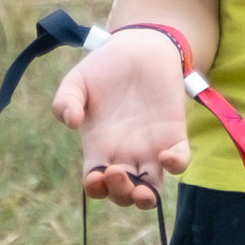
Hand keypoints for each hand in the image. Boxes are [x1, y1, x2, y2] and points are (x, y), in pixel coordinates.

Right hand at [51, 34, 191, 205]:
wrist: (139, 46)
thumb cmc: (105, 66)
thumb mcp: (77, 81)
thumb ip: (65, 100)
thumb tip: (70, 122)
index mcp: (98, 147)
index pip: (96, 184)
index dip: (96, 190)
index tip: (95, 177)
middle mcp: (124, 154)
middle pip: (123, 193)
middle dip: (120, 195)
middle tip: (117, 173)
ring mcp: (151, 147)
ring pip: (151, 188)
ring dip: (146, 198)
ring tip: (142, 189)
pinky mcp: (173, 134)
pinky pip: (179, 162)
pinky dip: (175, 166)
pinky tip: (166, 156)